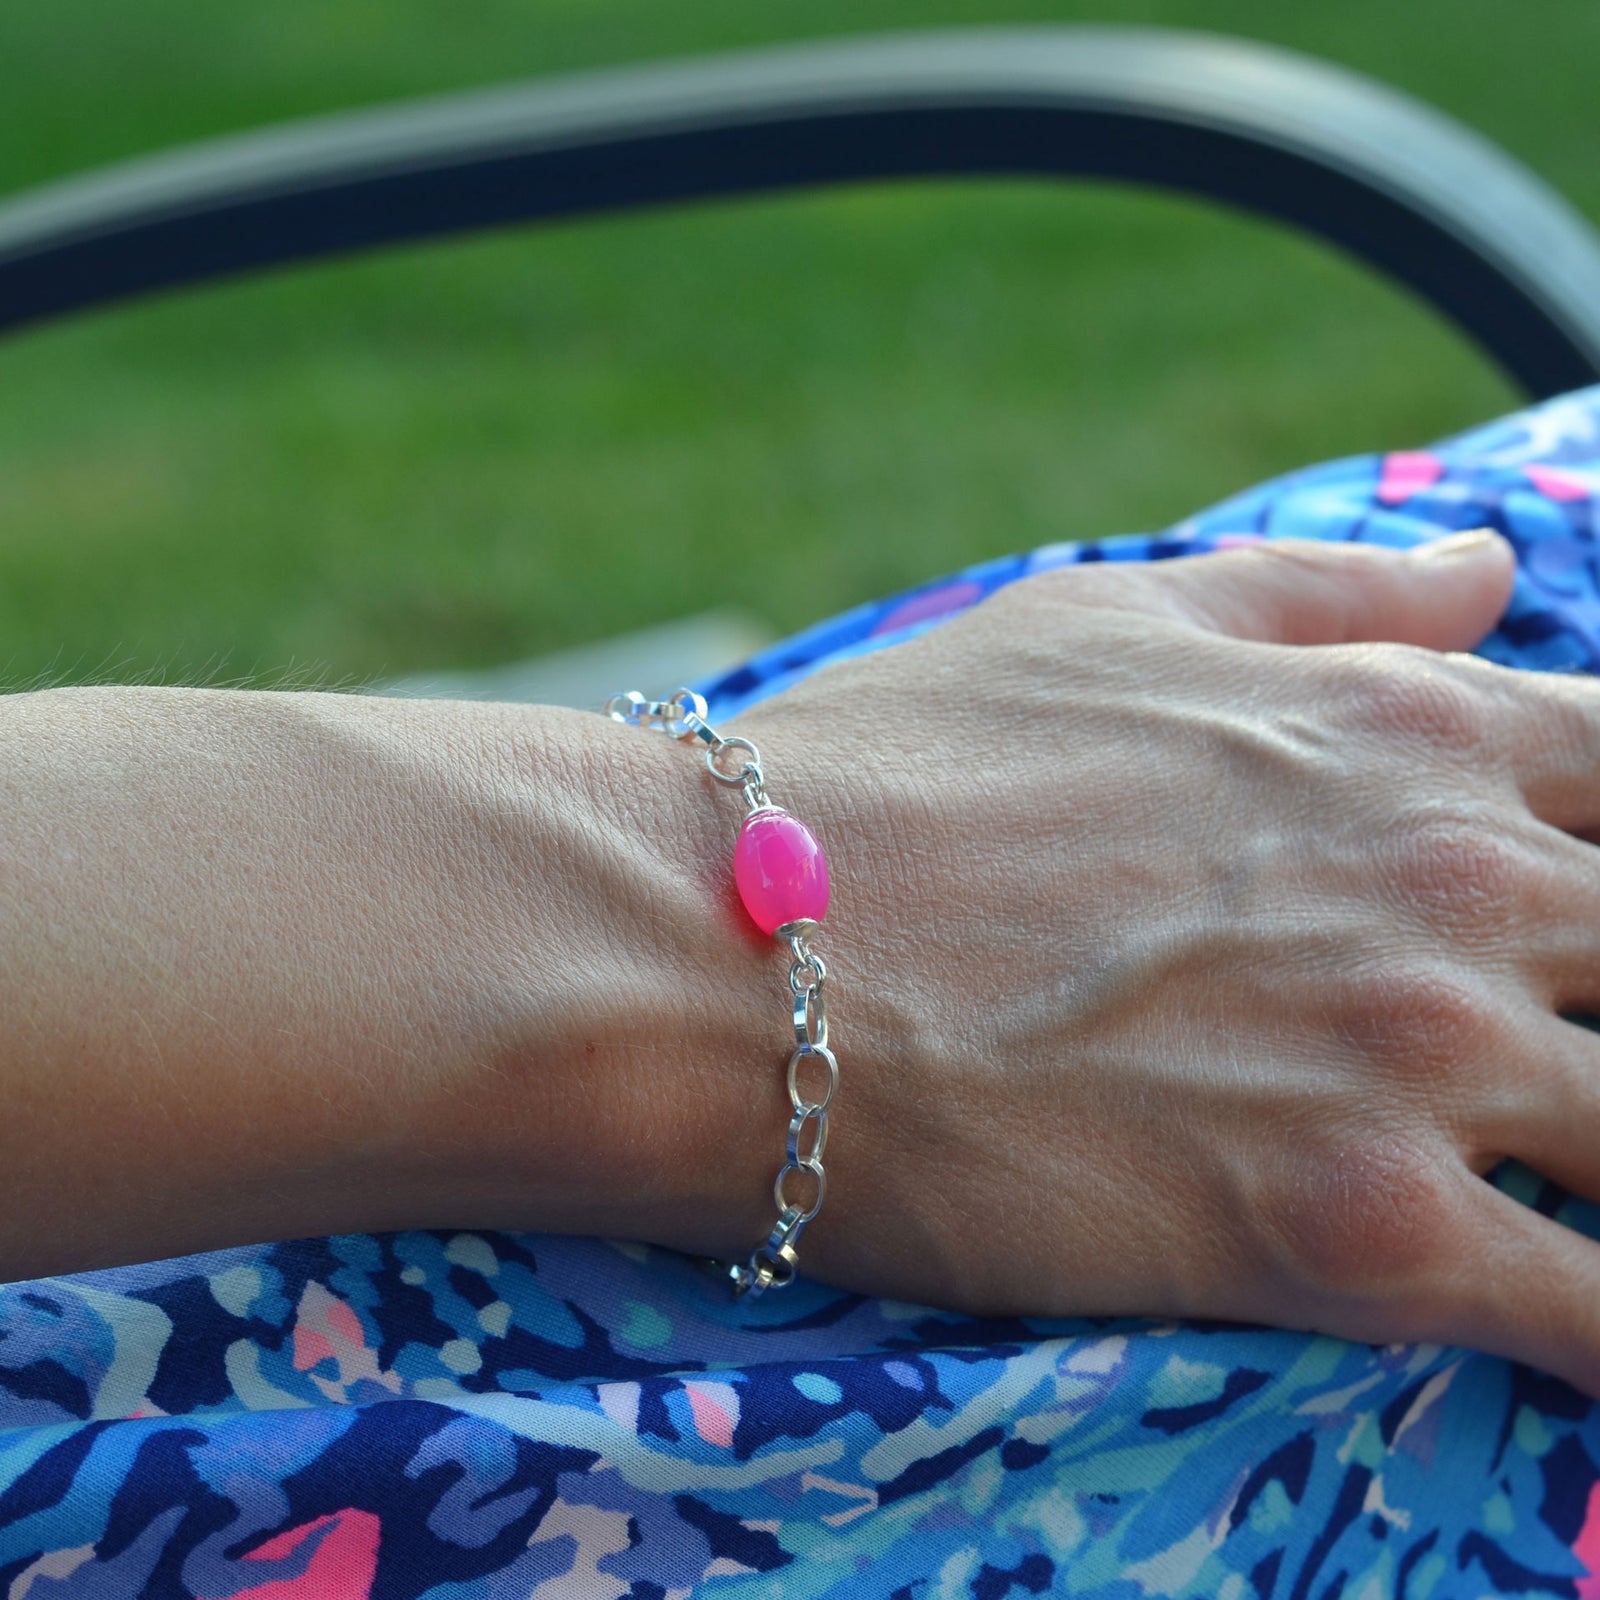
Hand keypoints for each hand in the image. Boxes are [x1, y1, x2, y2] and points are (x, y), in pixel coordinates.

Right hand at [720, 530, 1599, 1395]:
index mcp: (1414, 733)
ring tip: (1560, 1179)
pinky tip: (1584, 1348)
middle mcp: (1461, 884)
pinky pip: (1599, 1319)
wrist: (739, 943)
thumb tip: (1491, 569)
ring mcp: (1424, 1058)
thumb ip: (1328, 599)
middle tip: (1534, 1057)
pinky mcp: (1362, 1236)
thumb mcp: (1113, 623)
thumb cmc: (903, 770)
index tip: (1571, 923)